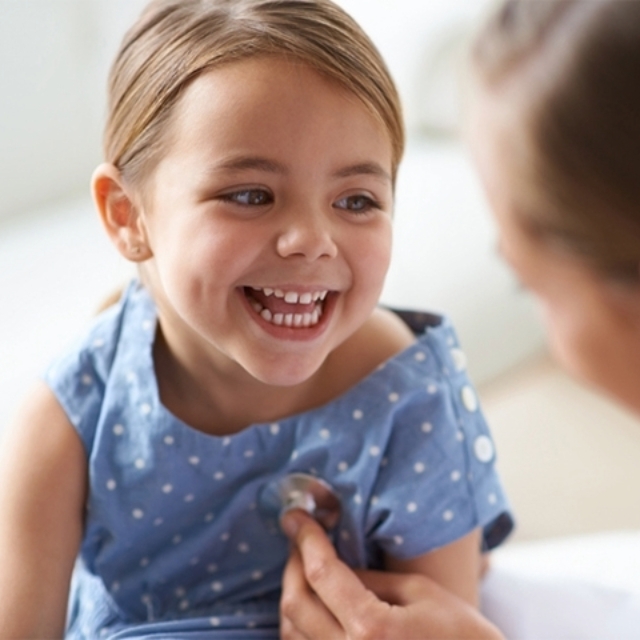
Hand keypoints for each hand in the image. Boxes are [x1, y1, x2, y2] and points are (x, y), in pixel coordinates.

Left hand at [280, 509, 503, 639]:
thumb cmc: (461, 636)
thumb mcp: (419, 591)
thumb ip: (369, 577)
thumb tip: (333, 563)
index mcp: (371, 629)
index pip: (321, 573)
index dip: (306, 538)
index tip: (296, 516)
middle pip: (296, 603)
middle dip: (292, 564)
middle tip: (300, 539)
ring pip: (292, 632)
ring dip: (293, 594)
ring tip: (305, 567)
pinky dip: (302, 623)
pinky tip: (315, 603)